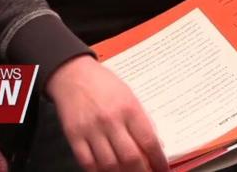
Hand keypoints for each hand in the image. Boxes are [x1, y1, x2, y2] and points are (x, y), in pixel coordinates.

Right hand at [46, 56, 168, 171]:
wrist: (73, 74)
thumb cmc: (104, 84)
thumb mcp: (130, 95)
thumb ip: (143, 120)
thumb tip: (156, 144)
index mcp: (129, 109)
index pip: (148, 141)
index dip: (158, 160)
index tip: (162, 169)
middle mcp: (111, 120)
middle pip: (130, 157)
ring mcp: (91, 129)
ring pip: (109, 164)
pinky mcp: (74, 136)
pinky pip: (87, 162)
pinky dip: (99, 171)